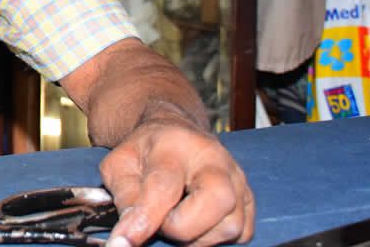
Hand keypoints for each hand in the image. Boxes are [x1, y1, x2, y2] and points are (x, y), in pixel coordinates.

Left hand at [99, 116, 254, 246]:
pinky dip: (215, 237)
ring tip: (176, 218)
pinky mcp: (249, 198)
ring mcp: (238, 178)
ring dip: (197, 236)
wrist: (176, 134)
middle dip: (183, 227)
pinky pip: (242, 233)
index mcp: (174, 146)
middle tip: (161, 222)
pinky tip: (196, 221)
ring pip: (230, 225)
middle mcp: (214, 159)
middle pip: (216, 201)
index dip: (144, 219)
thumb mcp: (120, 165)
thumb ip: (125, 197)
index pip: (163, 187)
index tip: (124, 241)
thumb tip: (129, 234)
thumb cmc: (146, 152)